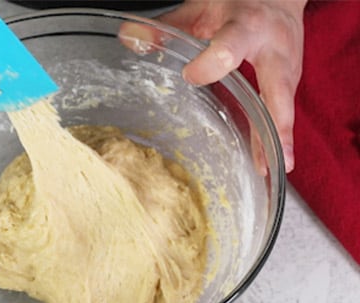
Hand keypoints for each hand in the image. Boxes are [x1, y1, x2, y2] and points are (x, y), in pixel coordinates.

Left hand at [125, 1, 305, 171]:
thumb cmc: (237, 4)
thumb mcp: (202, 8)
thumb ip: (167, 26)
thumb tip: (128, 38)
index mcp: (247, 27)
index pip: (231, 46)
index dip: (212, 62)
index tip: (190, 74)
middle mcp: (275, 48)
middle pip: (276, 87)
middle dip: (272, 121)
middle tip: (267, 153)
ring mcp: (288, 66)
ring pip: (283, 106)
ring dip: (276, 140)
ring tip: (269, 170)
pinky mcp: (290, 81)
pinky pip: (282, 111)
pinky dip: (277, 139)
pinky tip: (271, 166)